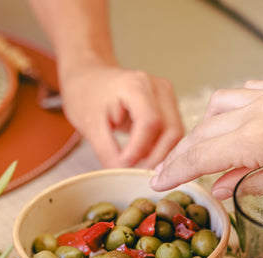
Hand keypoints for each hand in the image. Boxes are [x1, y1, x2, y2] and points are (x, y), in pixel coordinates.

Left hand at [59, 63, 183, 168]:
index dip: (139, 149)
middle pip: (171, 130)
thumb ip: (107, 151)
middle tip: (136, 174)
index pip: (150, 122)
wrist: (89, 77)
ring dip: (161, 156)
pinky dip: (162, 150)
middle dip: (156, 158)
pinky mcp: (168, 107)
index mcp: (135, 85)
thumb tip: (123, 174)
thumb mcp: (89, 125)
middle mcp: (157, 88)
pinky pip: (173, 134)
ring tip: (140, 168)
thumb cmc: (86, 94)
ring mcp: (166, 96)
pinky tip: (145, 159)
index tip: (124, 166)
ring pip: (176, 135)